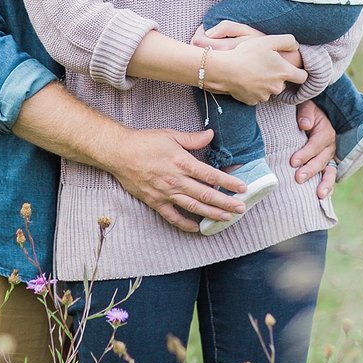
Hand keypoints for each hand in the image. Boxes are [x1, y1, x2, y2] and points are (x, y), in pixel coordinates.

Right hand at [112, 125, 248, 229]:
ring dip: (212, 214)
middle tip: (241, 208)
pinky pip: (173, 217)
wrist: (120, 153)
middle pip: (206, 195)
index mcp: (182, 162)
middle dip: (226, 203)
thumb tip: (210, 135)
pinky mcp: (156, 202)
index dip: (228, 182)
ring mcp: (166, 193)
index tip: (242, 188)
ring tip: (226, 219)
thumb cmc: (145, 142)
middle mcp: (176, 180)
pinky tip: (197, 228)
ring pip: (194, 207)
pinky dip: (186, 224)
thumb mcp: (170, 135)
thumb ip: (192, 139)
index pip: (211, 175)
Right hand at [195, 23, 304, 105]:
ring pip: (269, 89)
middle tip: (265, 64)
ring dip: (265, 82)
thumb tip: (296, 45)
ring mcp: (264, 96)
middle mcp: (277, 87)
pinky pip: (256, 95)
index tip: (296, 69)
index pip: (303, 77)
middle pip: (283, 83)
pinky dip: (253, 89)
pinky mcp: (252, 101)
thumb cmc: (247, 53)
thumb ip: (287, 41)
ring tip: (252, 70)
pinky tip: (245, 79)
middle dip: (277, 75)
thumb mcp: (269, 41)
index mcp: (284, 72)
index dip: (301, 72)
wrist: (225, 69)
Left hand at [291, 97, 336, 202]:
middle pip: (321, 160)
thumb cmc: (304, 113)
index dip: (305, 153)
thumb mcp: (305, 106)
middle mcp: (330, 146)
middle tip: (298, 178)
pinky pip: (329, 178)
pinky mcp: (327, 166)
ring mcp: (330, 158)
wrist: (309, 118)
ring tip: (319, 195)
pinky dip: (328, 188)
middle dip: (310, 170)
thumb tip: (304, 125)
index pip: (316, 144)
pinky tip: (323, 198)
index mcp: (325, 132)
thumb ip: (305, 113)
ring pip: (330, 172)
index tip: (293, 161)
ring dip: (325, 184)